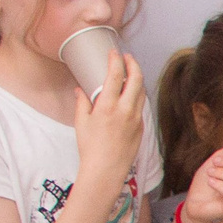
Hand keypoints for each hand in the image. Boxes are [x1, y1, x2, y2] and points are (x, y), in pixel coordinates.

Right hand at [72, 49, 147, 198]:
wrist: (106, 170)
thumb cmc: (91, 148)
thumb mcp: (81, 122)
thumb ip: (82, 103)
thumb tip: (80, 90)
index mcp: (108, 106)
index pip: (116, 75)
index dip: (116, 60)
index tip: (114, 52)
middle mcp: (125, 110)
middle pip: (136, 79)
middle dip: (133, 64)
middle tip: (127, 57)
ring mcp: (136, 119)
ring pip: (142, 92)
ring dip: (137, 79)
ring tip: (130, 73)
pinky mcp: (141, 128)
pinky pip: (141, 107)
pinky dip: (137, 96)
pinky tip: (131, 95)